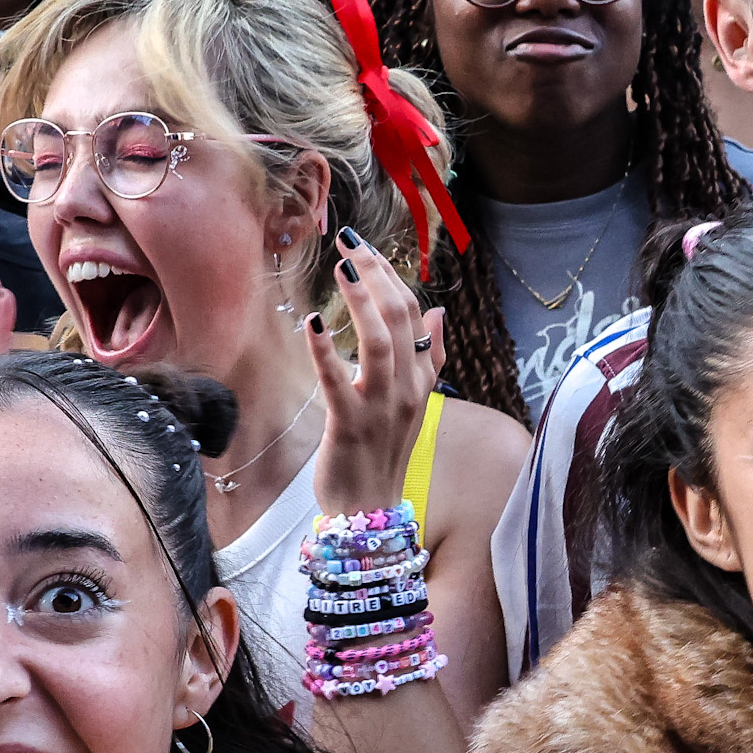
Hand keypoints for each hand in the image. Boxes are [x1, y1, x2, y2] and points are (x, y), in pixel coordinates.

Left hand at [305, 226, 440, 518]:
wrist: (369, 510)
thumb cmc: (383, 453)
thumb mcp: (414, 402)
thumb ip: (429, 357)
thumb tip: (440, 313)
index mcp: (421, 379)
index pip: (414, 315)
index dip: (391, 276)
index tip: (365, 246)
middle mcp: (408, 389)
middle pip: (399, 319)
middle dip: (374, 274)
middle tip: (349, 241)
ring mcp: (382, 407)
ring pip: (380, 342)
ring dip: (360, 300)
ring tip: (342, 266)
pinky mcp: (351, 425)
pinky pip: (339, 382)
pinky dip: (325, 351)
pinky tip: (312, 323)